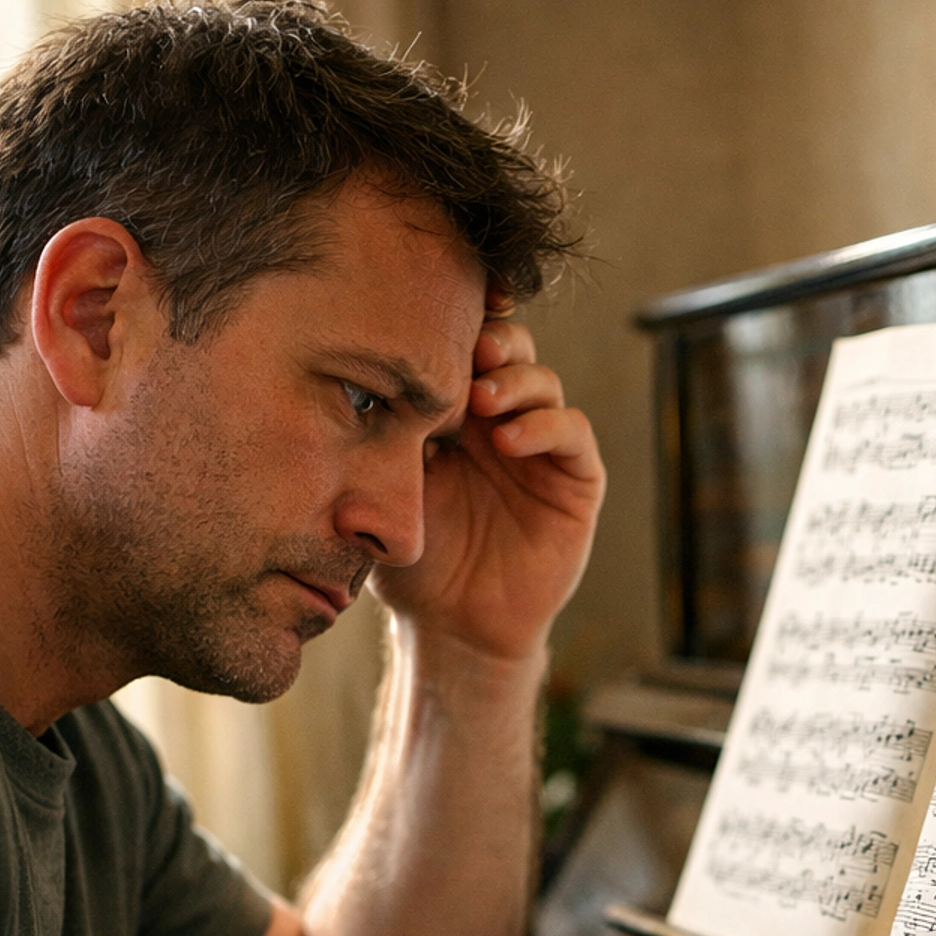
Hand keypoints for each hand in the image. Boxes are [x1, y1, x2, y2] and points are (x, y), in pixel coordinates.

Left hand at [370, 300, 605, 661]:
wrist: (451, 629)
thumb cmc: (412, 565)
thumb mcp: (385, 493)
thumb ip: (385, 436)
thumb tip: (362, 374)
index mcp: (454, 415)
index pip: (464, 348)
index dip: (457, 321)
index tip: (431, 306)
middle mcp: (501, 422)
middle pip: (510, 348)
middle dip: (491, 339)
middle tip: (466, 351)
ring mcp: (540, 450)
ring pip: (542, 382)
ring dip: (515, 380)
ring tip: (481, 400)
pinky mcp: (573, 482)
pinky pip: (572, 434)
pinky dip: (544, 426)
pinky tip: (508, 441)